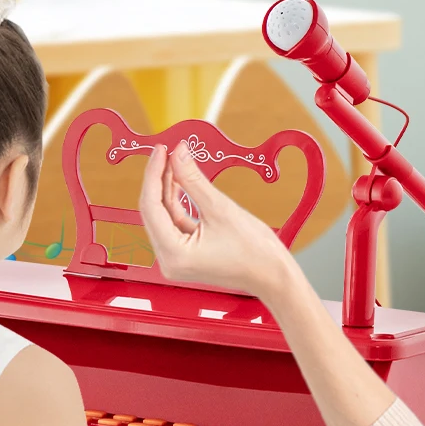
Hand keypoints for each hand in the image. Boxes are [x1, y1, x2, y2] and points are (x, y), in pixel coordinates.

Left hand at [138, 142, 297, 299]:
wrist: (273, 275)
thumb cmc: (254, 251)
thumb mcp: (220, 208)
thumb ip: (193, 179)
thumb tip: (178, 152)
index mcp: (174, 255)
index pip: (151, 207)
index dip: (154, 174)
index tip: (161, 150)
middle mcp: (169, 261)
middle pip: (153, 212)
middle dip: (159, 180)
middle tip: (168, 151)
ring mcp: (176, 259)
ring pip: (163, 215)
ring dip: (168, 188)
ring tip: (176, 161)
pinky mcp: (185, 254)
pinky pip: (175, 222)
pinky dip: (178, 201)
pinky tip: (180, 180)